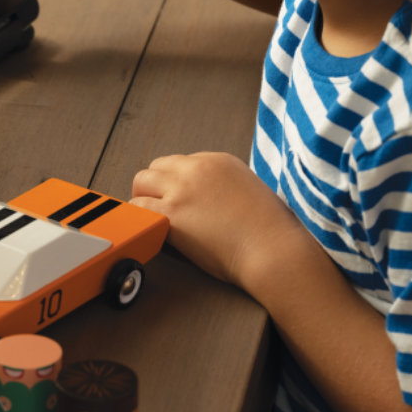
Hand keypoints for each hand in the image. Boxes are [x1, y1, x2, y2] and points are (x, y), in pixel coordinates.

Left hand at [131, 151, 305, 289]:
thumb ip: (225, 188)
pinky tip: (148, 231)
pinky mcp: (172, 213)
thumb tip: (211, 201)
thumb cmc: (271, 232)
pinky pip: (137, 207)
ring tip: (152, 220)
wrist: (274, 250)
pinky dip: (139, 218)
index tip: (179, 200)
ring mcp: (182, 189)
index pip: (181, 163)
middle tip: (159, 209)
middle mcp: (197, 168)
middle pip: (157, 167)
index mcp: (218, 161)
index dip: (176, 183)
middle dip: (155, 187)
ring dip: (143, 199)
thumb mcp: (250, 191)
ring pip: (141, 181)